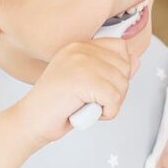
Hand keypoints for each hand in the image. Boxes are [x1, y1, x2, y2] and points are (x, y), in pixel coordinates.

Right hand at [14, 38, 138, 144]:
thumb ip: (110, 70)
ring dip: (110, 104)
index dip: (119, 71)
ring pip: (121, 85)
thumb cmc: (57, 106)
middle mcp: (81, 49)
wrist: (30, 121)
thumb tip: (136, 60)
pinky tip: (88, 113)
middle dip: (115, 91)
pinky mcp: (82, 80)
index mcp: (80, 46)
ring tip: (88, 107)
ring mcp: (81, 62)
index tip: (100, 87)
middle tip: (93, 101)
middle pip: (125, 67)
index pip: (120, 47)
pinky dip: (106, 113)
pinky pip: (114, 99)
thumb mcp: (87, 84)